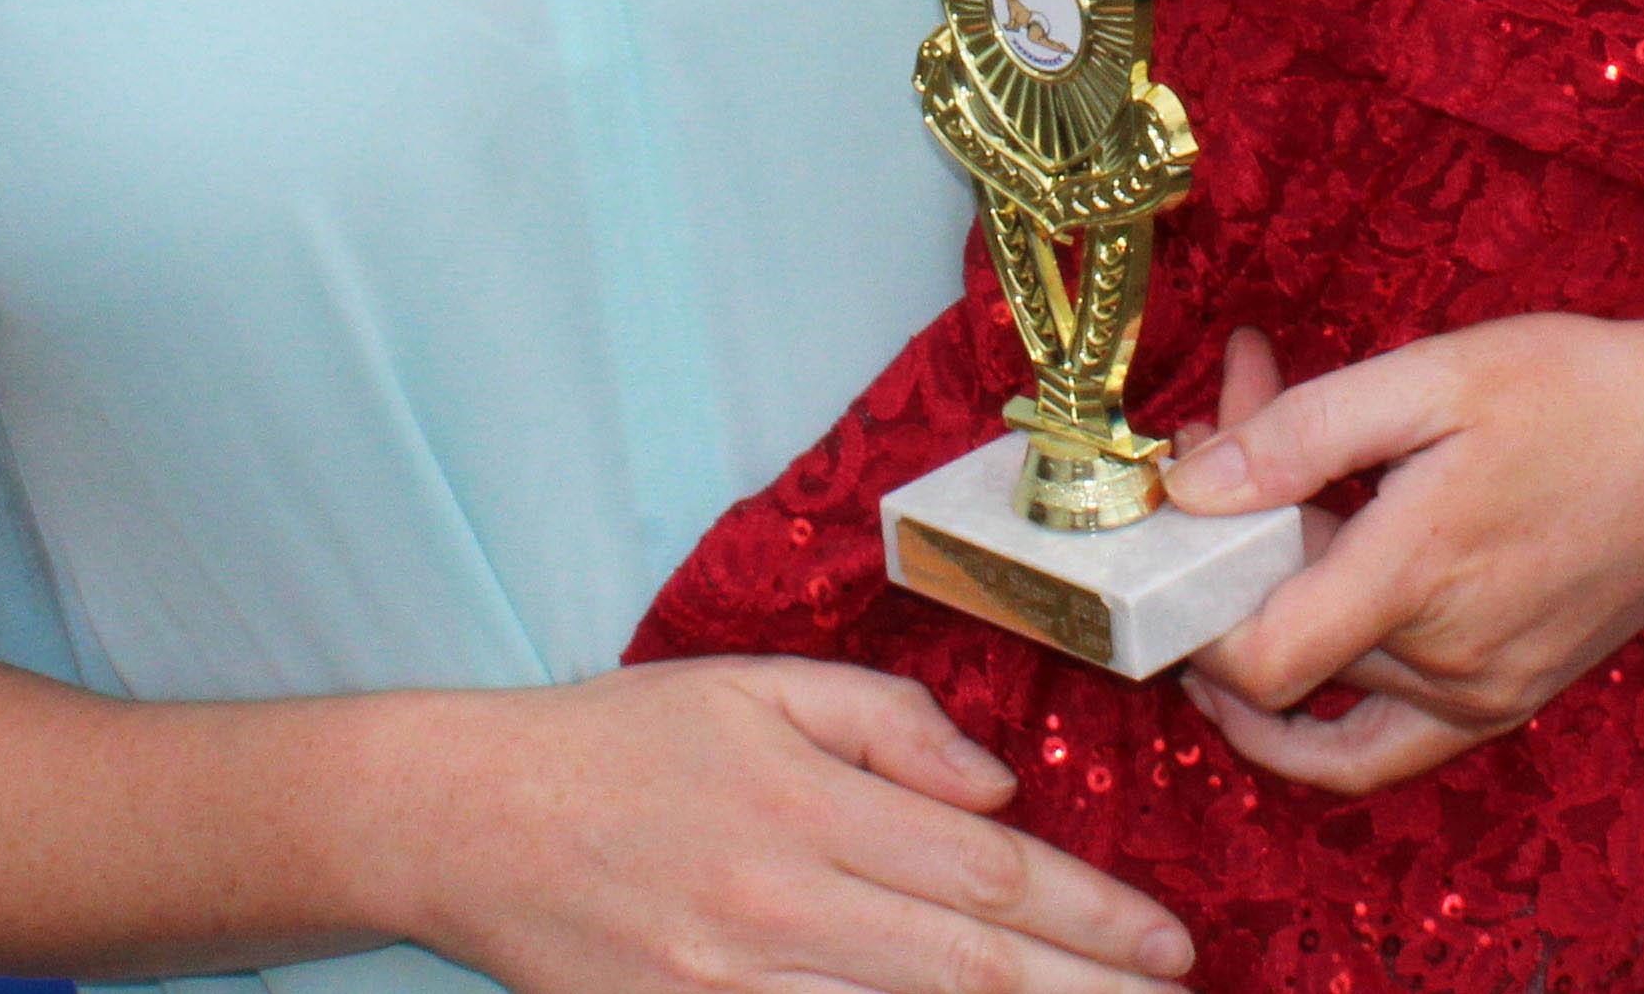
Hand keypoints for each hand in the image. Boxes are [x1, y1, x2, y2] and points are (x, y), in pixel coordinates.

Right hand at [414, 658, 1195, 993]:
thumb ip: (886, 720)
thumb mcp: (757, 681)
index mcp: (809, 804)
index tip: (1170, 942)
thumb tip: (993, 782)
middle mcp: (785, 907)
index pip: (984, 871)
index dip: (1089, 914)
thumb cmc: (627, 737)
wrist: (473, 818)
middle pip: (970, 971)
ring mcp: (738, 989)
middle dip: (1087, 993)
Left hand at [1160, 308, 1643, 797]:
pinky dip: (1324, 697)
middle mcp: (1450, 667)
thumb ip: (1302, 433)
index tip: (1165, 523)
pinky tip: (1296, 625)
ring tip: (1275, 474)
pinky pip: (1385, 737)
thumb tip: (1191, 486)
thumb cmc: (1582, 391)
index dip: (1188, 607)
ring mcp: (1484, 696)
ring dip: (1280, 589)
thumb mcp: (1433, 377)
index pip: (1257, 661)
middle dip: (1231, 541)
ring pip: (1331, 677)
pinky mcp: (1510, 698)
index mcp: (1421, 582)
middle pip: (1285, 646)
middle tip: (1230, 416)